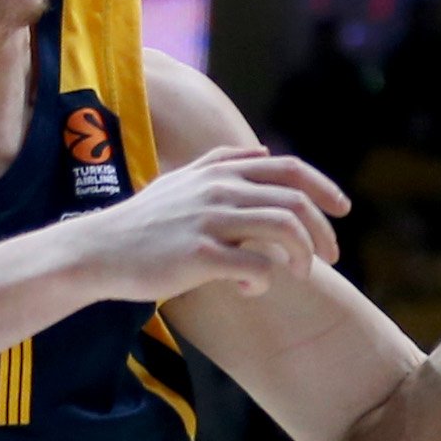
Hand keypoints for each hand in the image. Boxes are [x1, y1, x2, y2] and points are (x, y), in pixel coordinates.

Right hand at [75, 145, 346, 301]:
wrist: (97, 250)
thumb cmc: (144, 222)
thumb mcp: (182, 181)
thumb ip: (221, 164)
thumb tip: (262, 153)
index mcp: (219, 172)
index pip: (289, 169)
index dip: (324, 188)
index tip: (343, 210)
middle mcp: (218, 189)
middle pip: (296, 203)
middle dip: (323, 233)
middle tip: (330, 257)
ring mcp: (209, 220)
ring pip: (285, 230)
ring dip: (302, 256)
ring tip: (299, 274)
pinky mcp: (200, 254)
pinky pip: (257, 265)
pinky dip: (264, 280)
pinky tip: (250, 288)